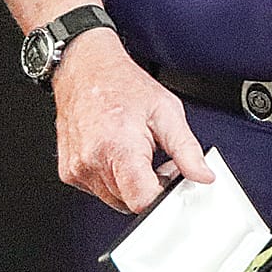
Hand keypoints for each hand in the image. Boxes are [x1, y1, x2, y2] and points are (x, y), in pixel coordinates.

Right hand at [52, 29, 213, 212]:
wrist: (84, 68)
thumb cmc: (121, 84)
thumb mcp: (166, 110)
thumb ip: (187, 149)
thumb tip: (202, 175)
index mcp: (119, 147)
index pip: (142, 201)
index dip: (162, 196)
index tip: (168, 180)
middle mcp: (93, 161)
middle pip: (130, 202)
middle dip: (148, 186)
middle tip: (153, 157)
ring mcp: (77, 169)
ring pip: (115, 199)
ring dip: (129, 184)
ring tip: (133, 151)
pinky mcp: (68, 172)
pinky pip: (98, 190)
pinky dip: (111, 178)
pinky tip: (115, 153)